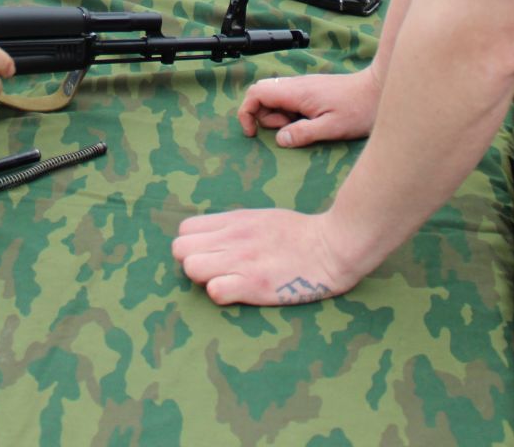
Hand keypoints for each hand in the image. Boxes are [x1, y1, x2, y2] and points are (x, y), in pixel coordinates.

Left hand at [172, 209, 363, 305]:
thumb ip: (233, 226)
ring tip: (227, 282)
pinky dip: (223, 295)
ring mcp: (241, 261)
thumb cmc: (300, 234)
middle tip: (215, 272)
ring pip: (191, 268)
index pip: (185, 229)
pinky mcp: (253, 284)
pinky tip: (240, 293)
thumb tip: (211, 238)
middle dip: (193, 263)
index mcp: (234, 220)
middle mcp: (232, 238)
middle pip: (180, 250)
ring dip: (205, 280)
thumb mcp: (261, 218)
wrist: (333, 246)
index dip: (193, 246)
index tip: (210, 256)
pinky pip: (215, 292)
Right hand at [237, 70, 383, 147]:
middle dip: (262, 116)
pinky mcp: (312, 90)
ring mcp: (304, 86)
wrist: (379, 90)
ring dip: (278, 116)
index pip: (256, 93)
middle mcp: (296, 85)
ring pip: (275, 97)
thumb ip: (303, 133)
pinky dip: (290, 113)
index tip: (253, 132)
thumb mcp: (332, 127)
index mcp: (296, 92)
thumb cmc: (360, 108)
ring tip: (304, 127)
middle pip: (261, 93)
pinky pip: (289, 99)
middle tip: (286, 131)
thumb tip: (280, 140)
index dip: (247, 112)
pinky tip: (311, 122)